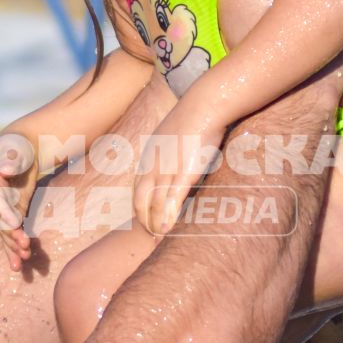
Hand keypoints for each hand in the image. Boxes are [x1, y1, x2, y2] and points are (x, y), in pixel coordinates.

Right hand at [0, 130, 38, 269]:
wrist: (21, 146)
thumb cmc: (19, 144)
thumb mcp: (17, 147)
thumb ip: (11, 157)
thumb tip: (5, 169)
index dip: (3, 212)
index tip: (15, 224)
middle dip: (10, 234)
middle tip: (24, 247)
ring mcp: (4, 206)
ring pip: (5, 230)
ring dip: (13, 246)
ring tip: (23, 262)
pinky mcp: (14, 212)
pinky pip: (13, 232)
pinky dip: (15, 248)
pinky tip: (18, 266)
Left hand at [134, 96, 230, 236]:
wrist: (205, 104)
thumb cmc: (196, 117)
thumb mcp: (175, 134)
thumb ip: (172, 150)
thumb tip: (179, 157)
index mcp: (149, 156)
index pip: (137, 188)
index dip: (140, 207)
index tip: (145, 220)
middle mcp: (152, 164)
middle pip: (140, 200)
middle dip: (143, 220)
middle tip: (149, 235)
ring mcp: (166, 169)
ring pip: (152, 204)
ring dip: (153, 224)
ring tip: (157, 238)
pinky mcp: (183, 172)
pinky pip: (170, 201)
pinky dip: (166, 217)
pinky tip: (166, 230)